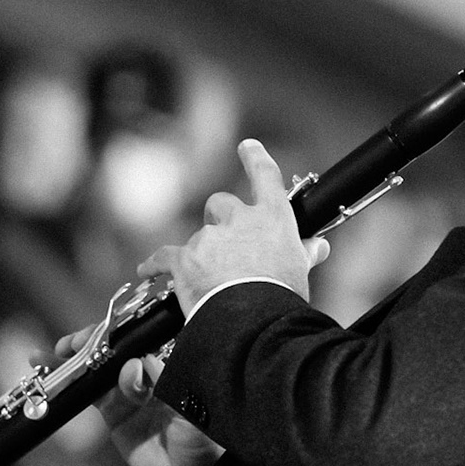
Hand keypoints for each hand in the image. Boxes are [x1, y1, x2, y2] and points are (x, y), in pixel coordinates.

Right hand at [45, 329, 222, 465]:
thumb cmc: (209, 443)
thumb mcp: (193, 410)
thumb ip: (168, 384)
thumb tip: (141, 361)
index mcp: (176, 363)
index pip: (148, 336)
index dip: (125, 329)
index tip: (108, 330)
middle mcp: (154, 372)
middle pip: (121, 347)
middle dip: (98, 341)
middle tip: (79, 343)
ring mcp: (134, 392)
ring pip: (102, 366)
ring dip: (80, 356)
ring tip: (59, 351)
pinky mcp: (117, 413)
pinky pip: (93, 392)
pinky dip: (74, 381)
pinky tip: (53, 367)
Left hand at [137, 139, 330, 313]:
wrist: (253, 319)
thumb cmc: (282, 296)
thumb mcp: (300, 271)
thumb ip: (305, 253)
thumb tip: (318, 247)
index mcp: (272, 218)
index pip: (265, 175)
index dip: (255, 158)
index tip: (247, 146)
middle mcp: (239, 220)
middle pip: (221, 203)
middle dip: (220, 219)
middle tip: (227, 244)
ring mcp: (209, 238)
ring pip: (200, 237)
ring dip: (202, 253)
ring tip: (210, 283)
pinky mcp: (184, 259)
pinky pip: (164, 257)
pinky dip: (155, 264)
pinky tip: (145, 271)